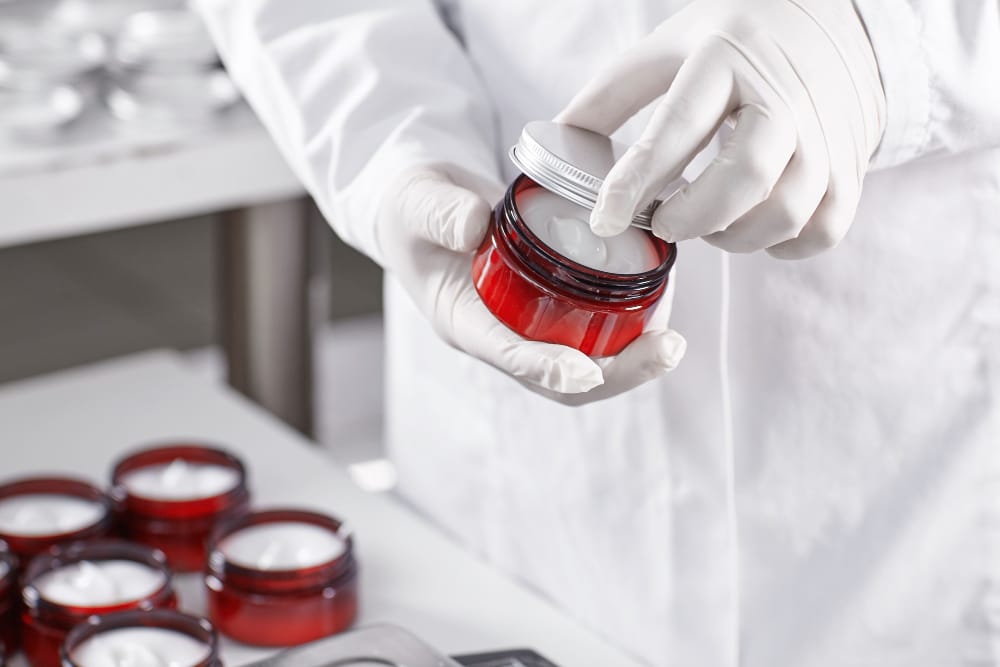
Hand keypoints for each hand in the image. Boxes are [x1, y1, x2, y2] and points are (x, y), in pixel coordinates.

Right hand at [377, 166, 686, 402]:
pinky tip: (661, 304)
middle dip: (617, 373)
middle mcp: (500, 333)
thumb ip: (442, 212)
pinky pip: (593, 333)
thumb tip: (475, 224)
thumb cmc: (417, 208)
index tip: (589, 372)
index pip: (509, 355)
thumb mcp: (418, 201)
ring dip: (632, 360)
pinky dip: (630, 328)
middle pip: (561, 382)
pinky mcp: (549, 309)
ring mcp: (527, 326)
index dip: (549, 369)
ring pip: (585, 364)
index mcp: (464, 320)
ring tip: (673, 342)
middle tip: (667, 350)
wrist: (425, 208)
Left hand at [557, 0, 885, 258]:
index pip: (677, 127)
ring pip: (786, 210)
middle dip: (694, 217)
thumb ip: (611, 95)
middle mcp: (783, 93)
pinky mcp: (852, 163)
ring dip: (734, 236)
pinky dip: (782, 244)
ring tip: (706, 222)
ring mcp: (826, 130)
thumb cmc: (737, 42)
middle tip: (666, 225)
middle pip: (746, 175)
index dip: (636, 181)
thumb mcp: (670, 48)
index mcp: (725, 58)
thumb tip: (554, 140)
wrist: (836, 23)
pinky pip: (822, 228)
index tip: (605, 220)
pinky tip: (752, 226)